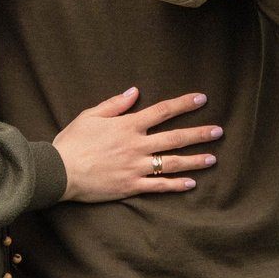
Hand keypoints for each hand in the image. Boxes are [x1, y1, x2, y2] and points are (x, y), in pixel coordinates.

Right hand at [54, 87, 222, 201]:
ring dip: (194, 160)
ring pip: (172, 163)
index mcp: (128, 126)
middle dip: (199, 133)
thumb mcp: (90, 115)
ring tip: (213, 158)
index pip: (162, 111)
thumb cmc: (72, 142)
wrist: (59, 171)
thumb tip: (135, 91)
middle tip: (219, 131)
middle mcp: (136, 145)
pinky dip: (176, 185)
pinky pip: (159, 186)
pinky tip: (192, 183)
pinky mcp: (131, 186)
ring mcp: (135, 167)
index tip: (202, 99)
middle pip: (175, 138)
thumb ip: (115, 104)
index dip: (184, 104)